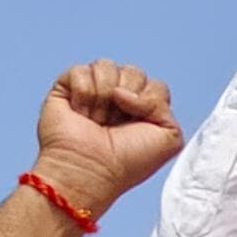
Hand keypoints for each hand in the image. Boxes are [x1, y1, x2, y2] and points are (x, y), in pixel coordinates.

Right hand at [31, 60, 182, 211]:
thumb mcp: (170, 137)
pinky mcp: (66, 88)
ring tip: (96, 121)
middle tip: (114, 124)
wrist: (90, 170)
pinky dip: (83, 93)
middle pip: (133, 72)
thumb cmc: (126, 161)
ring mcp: (92, 91)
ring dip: (104, 97)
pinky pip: (81, 70)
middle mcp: (117, 98)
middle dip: (127, 98)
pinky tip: (80, 113)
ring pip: (106, 66)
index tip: (138, 124)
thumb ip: (164, 104)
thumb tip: (123, 90)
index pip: (154, 85)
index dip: (148, 101)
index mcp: (142, 109)